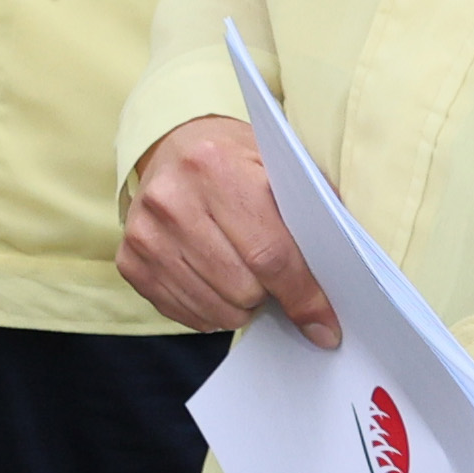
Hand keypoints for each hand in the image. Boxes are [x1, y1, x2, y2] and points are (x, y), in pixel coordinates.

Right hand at [117, 116, 335, 342]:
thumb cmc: (237, 160)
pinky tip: (216, 282)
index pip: (270, 254)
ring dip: (242, 305)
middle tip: (274, 280)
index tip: (324, 325)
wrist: (174, 146)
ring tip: (245, 278)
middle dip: (270, 296)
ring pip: (215, 307)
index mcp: (215, 167)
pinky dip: (211, 310)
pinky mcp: (130, 260)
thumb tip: (343, 275)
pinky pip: (185, 314)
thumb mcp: (279, 165)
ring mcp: (144, 233)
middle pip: (242, 287)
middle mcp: (171, 199)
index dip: (303, 296)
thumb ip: (312, 212)